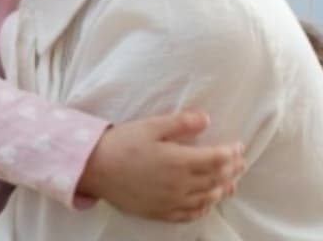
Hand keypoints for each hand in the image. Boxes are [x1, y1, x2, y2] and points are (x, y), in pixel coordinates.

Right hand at [78, 110, 244, 221]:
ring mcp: (172, 201)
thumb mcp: (149, 126)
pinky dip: (203, 208)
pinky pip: (190, 214)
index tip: (239, 146)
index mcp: (180, 161)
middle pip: (217, 179)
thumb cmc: (120, 144)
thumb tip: (206, 119)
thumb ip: (180, 123)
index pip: (218, 159)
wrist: (94, 168)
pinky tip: (206, 203)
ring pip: (207, 198)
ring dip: (222, 189)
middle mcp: (181, 184)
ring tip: (229, 183)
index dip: (232, 153)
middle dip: (232, 169)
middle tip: (240, 162)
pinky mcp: (161, 211)